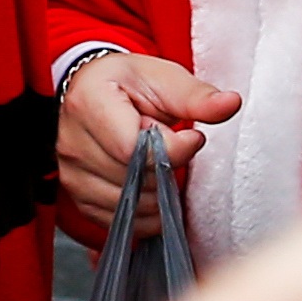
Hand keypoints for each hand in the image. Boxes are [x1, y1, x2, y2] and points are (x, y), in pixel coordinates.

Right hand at [54, 50, 236, 238]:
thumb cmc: (130, 84)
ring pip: (130, 207)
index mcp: (89, 104)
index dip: (172, 150)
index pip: (132, 147)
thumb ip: (196, 96)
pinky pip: (120, 222)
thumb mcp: (164, 77)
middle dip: (168, 171)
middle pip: (134, 180)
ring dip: (160, 196)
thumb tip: (230, 104)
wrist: (93, 92)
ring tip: (164, 167)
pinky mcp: (79, 200)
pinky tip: (153, 188)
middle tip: (177, 151)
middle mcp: (72, 144)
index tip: (193, 137)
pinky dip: (146, 214)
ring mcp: (71, 176)